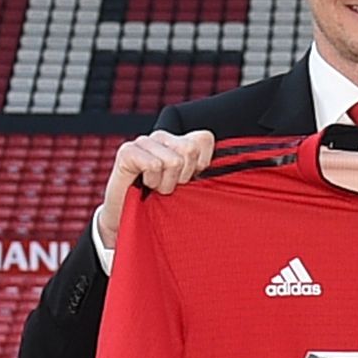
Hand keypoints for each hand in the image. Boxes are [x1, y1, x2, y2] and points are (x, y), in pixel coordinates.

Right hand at [93, 126, 216, 250]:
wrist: (130, 220)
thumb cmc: (163, 206)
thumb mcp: (191, 190)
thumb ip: (206, 175)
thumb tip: (229, 170)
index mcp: (179, 142)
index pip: (204, 138)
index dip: (201, 165)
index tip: (188, 181)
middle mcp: (162, 137)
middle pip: (189, 149)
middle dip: (182, 177)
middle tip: (169, 187)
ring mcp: (144, 142)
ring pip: (172, 160)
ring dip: (165, 183)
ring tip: (155, 188)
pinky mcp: (127, 151)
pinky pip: (154, 164)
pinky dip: (152, 181)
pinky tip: (143, 185)